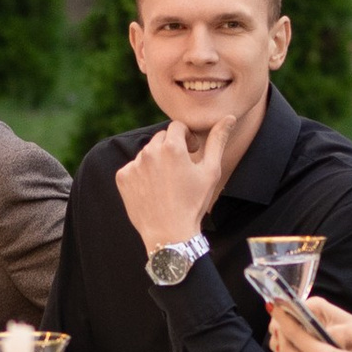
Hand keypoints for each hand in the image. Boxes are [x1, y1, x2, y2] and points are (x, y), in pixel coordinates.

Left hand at [114, 122, 225, 254]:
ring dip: (157, 161)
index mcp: (172, 147)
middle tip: (181, 168)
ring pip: (147, 153)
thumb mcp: (211, 171)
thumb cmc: (194, 203)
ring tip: (167, 182)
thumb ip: (217, 140)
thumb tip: (229, 117)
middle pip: (161, 138)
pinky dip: (142, 174)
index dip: (187, 137)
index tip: (192, 151)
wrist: (170, 234)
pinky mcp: (122, 178)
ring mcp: (134, 165)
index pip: (177, 126)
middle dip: (172, 147)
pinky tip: (153, 190)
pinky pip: (133, 167)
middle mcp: (149, 152)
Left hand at [267, 295, 351, 351]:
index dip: (283, 318)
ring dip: (287, 346)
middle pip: (286, 350)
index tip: (276, 306)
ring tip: (291, 332)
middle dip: (281, 332)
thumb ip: (346, 330)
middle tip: (281, 318)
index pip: (294, 334)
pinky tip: (306, 351)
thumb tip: (330, 329)